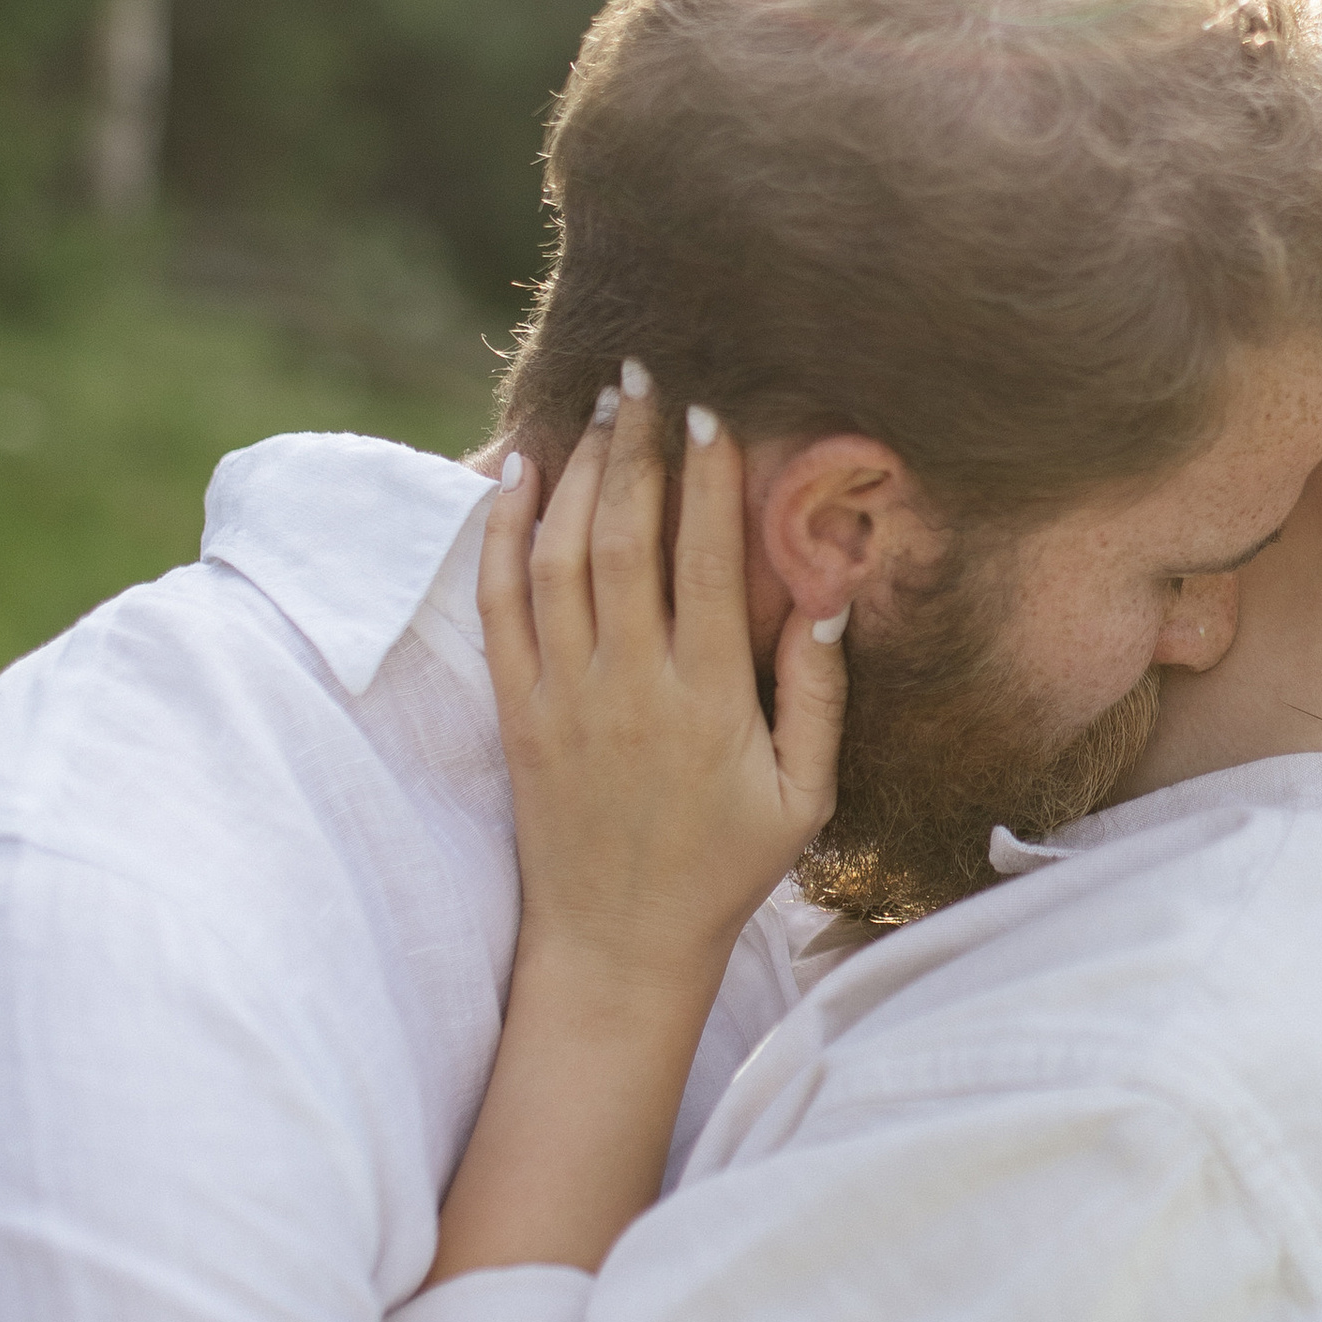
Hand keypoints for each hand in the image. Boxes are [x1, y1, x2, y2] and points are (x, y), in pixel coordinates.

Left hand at [427, 377, 848, 1283]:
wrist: (616, 947)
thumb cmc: (724, 869)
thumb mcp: (804, 798)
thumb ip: (816, 698)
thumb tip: (822, 601)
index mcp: (707, 703)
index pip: (704, 563)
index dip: (709, 480)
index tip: (715, 412)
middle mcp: (629, 688)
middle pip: (627, 539)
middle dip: (637, 447)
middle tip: (648, 374)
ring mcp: (563, 697)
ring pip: (560, 558)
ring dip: (579, 472)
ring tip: (600, 406)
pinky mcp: (516, 712)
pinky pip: (499, 606)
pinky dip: (504, 532)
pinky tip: (519, 472)